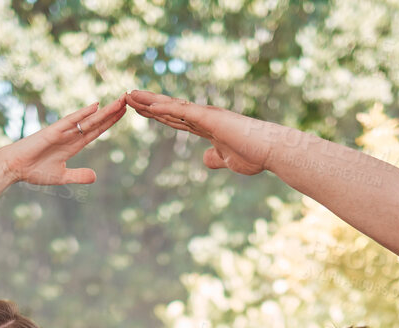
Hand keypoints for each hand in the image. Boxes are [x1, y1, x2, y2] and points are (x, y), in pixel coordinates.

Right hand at [0, 97, 127, 188]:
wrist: (14, 167)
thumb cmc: (34, 171)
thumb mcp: (62, 176)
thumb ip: (78, 175)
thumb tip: (95, 177)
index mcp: (73, 145)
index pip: (96, 131)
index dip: (110, 122)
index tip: (123, 113)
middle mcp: (70, 135)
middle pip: (96, 122)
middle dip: (112, 112)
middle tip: (128, 100)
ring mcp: (62, 132)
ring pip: (87, 119)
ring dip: (104, 111)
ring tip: (120, 101)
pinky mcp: (52, 132)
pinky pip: (70, 122)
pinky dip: (82, 114)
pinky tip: (95, 107)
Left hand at [124, 90, 272, 175]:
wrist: (271, 151)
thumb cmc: (255, 155)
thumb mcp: (229, 161)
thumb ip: (216, 158)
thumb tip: (205, 160)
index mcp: (207, 127)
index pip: (176, 119)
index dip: (157, 115)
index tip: (140, 110)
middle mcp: (204, 116)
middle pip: (169, 109)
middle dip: (147, 104)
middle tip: (126, 97)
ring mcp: (207, 115)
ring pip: (172, 106)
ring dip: (150, 101)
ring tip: (130, 95)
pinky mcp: (211, 118)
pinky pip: (183, 112)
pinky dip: (166, 108)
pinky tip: (149, 105)